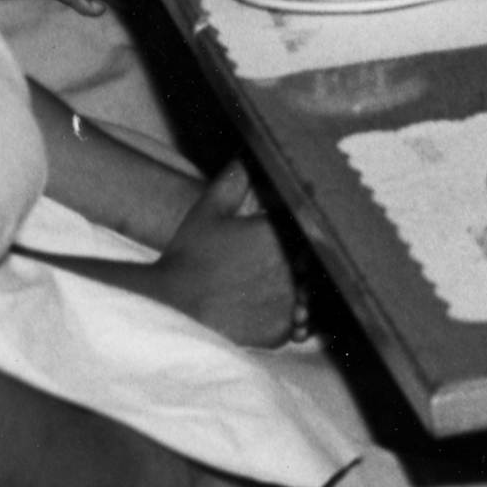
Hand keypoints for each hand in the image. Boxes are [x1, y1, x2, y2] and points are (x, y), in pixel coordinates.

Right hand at [144, 190, 311, 352]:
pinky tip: (267, 307)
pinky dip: (290, 314)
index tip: (285, 233)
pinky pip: (300, 319)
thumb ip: (233, 180)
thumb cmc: (187, 259)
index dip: (302, 226)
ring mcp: (290, 301)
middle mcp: (292, 267)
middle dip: (304, 258)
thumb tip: (247, 156)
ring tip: (270, 287)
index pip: (311, 223)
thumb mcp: (207, 212)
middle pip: (316, 258)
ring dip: (301, 287)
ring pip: (313, 290)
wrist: (170, 310)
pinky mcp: (283, 329)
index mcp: (279, 234)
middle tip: (275, 262)